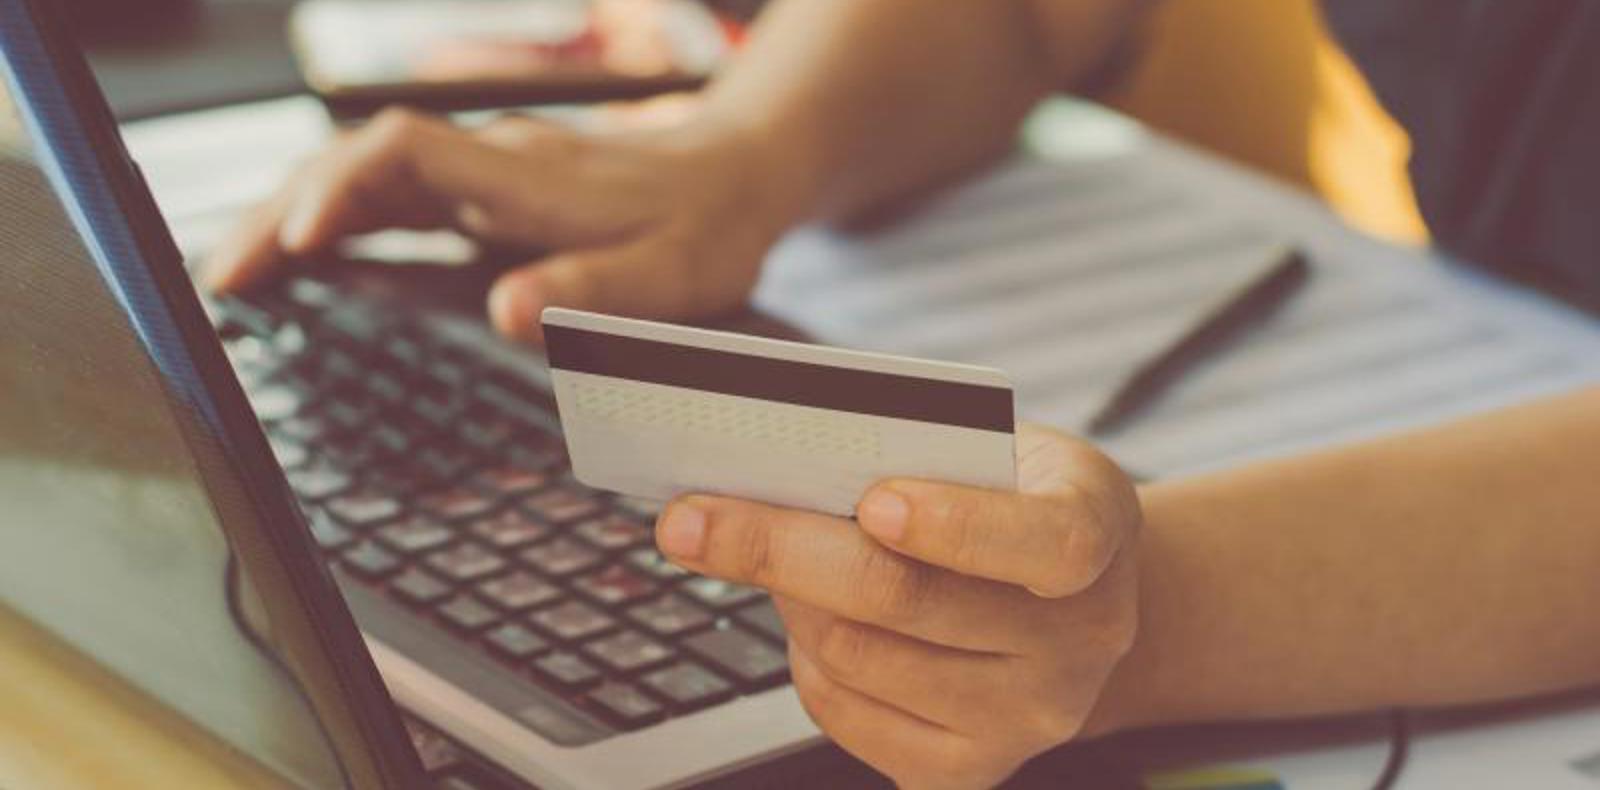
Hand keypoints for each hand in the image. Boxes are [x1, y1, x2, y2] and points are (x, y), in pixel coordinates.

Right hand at [201, 107, 808, 342]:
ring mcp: (484, 175)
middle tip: (224, 281)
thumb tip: (505, 312)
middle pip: (360, 164)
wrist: (737, 176)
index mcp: (527, 179)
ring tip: (236, 278)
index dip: (344, 187)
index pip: (408, 153)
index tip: (301, 239)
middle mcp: (492, 165)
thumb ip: (588, 292)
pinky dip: (337, 224)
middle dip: (284, 213)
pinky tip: (305, 261)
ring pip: (365, 178)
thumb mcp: (668, 276)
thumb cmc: (705, 230)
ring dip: (296, 218)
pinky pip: (391, 197)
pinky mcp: (485, 193)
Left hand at [653, 423, 1141, 788]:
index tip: (872, 500)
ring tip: (772, 554)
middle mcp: (1078, 641)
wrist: (1070, 606)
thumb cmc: (1013, 500)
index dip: (957, 525)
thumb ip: (924, 448)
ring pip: (854, 655)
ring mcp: (1025, 718)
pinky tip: (812, 618)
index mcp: (1096, 534)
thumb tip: (785, 457)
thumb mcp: (1004, 448)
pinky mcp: (966, 771)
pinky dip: (803, 658)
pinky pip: (843, 712)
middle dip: (778, 549)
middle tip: (690, 519)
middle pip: (906, 600)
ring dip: (785, 598)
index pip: (1044, 542)